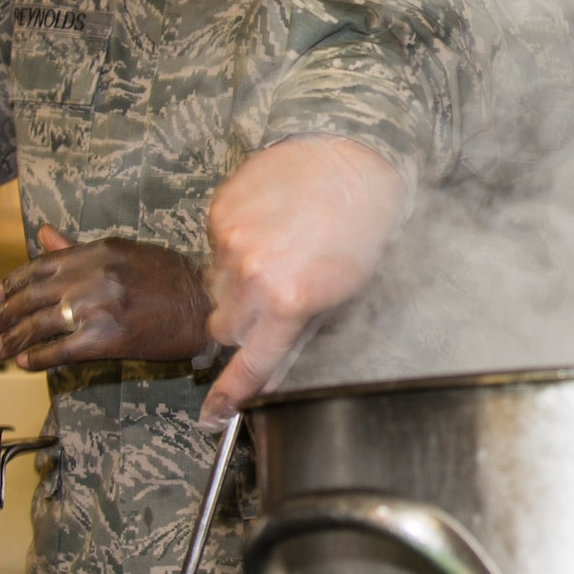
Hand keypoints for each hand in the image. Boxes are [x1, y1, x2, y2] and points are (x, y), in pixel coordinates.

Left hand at [0, 225, 211, 370]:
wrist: (206, 308)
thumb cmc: (171, 279)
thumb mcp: (126, 253)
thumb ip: (79, 249)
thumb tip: (43, 233)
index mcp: (100, 250)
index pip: (42, 264)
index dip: (13, 282)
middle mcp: (95, 275)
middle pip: (35, 294)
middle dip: (4, 313)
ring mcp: (100, 307)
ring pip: (42, 323)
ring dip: (13, 338)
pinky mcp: (107, 338)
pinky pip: (59, 350)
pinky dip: (37, 357)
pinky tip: (24, 362)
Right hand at [202, 136, 407, 422]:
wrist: (350, 158)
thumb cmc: (359, 224)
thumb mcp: (345, 289)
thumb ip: (302, 330)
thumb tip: (271, 369)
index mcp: (290, 301)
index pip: (251, 362)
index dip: (230, 393)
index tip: (213, 414)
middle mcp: (254, 275)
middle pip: (224, 327)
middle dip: (243, 321)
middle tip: (270, 297)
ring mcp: (232, 242)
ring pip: (216, 286)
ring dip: (236, 281)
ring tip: (275, 252)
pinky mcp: (220, 212)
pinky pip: (214, 246)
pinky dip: (234, 243)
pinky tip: (268, 226)